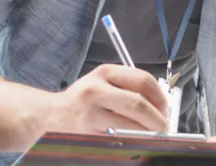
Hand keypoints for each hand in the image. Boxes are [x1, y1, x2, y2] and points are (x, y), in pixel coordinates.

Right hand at [39, 64, 168, 134]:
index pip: (143, 80)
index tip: (166, 109)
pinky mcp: (86, 134)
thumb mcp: (102, 83)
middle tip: (165, 128)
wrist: (49, 116)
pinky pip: (116, 140)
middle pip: (138, 104)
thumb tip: (160, 106)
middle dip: (157, 119)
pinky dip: (130, 143)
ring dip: (146, 134)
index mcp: (104, 72)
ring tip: (152, 137)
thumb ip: (128, 88)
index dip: (160, 97)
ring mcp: (89, 113)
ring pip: (129, 126)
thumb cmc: (82, 101)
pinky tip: (133, 143)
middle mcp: (96, 90)